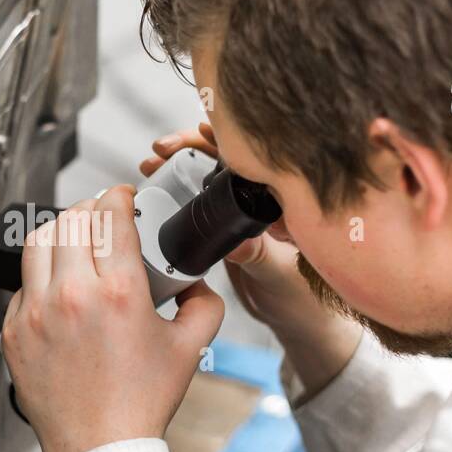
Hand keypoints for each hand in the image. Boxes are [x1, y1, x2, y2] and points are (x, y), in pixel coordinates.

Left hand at [1, 185, 224, 451]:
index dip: (119, 196)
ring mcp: (35, 312)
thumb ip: (204, 304)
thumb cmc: (141, 404)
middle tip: (103, 218)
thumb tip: (196, 281)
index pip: (111, 214)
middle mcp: (71, 295)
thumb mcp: (190, 348)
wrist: (100, 449)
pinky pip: (22, 284)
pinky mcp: (13, 331)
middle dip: (90, 210)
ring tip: (77, 242)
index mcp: (118, 292)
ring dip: (61, 233)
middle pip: (72, 219)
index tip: (123, 199)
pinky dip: (41, 276)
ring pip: (38, 241)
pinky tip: (60, 288)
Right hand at [140, 123, 312, 328]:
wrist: (291, 321)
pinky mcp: (219, 227)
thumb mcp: (278, 275)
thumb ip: (258, 256)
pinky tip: (153, 180)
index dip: (227, 137)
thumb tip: (235, 243)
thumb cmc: (300, 299)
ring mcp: (236, 211)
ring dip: (176, 161)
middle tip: (162, 149)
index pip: (253, 155)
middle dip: (190, 145)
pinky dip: (172, 185)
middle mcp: (257, 198)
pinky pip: (194, 198)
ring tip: (151, 162)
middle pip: (222, 156)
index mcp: (280, 198)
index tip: (201, 130)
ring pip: (203, 173)